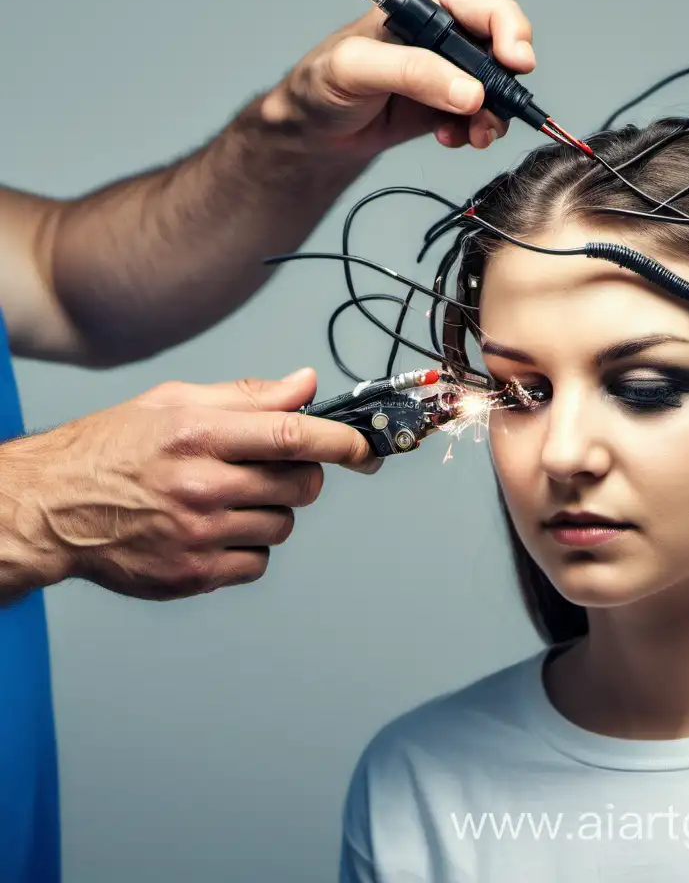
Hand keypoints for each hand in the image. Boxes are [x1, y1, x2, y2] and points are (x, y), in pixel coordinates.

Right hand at [0, 368, 378, 601]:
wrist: (51, 508)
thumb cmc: (115, 448)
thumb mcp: (175, 402)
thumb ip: (248, 396)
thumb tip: (307, 385)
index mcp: (199, 434)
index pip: (293, 434)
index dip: (342, 441)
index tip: (367, 447)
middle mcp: (201, 485)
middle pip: (301, 485)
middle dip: (303, 475)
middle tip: (275, 468)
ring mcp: (198, 535)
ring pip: (283, 525)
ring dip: (271, 511)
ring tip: (227, 498)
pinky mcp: (192, 575)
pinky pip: (258, 561)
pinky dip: (249, 547)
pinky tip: (215, 530)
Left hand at [260, 0, 535, 154]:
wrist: (313, 127)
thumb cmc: (323, 83)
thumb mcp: (358, 69)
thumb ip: (414, 73)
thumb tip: (471, 92)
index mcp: (428, 1)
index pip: (489, 10)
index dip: (512, 36)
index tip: (515, 66)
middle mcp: (447, 30)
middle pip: (504, 53)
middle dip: (502, 90)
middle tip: (486, 118)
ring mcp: (451, 69)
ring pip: (499, 91)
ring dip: (491, 119)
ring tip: (468, 137)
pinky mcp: (450, 101)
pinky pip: (483, 117)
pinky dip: (474, 133)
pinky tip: (448, 138)